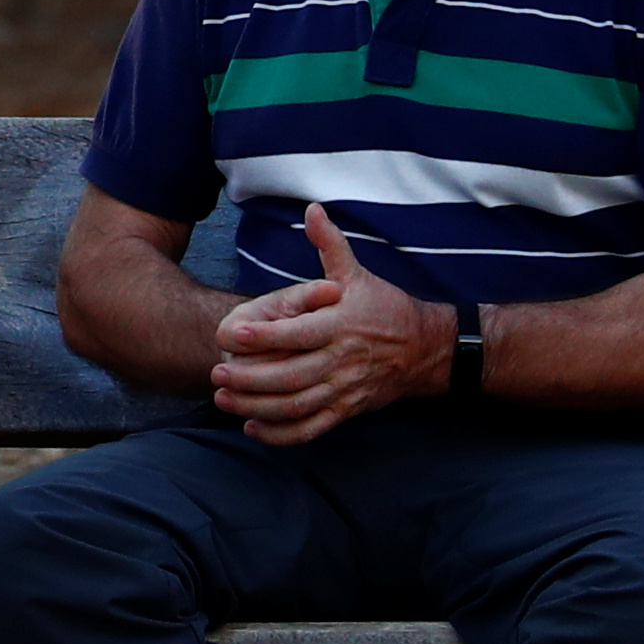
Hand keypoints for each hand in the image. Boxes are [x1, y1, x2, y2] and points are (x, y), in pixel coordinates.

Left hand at [209, 202, 447, 446]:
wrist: (427, 349)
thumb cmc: (386, 308)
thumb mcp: (358, 274)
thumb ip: (330, 245)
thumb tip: (312, 209)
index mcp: (340, 326)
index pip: (298, 333)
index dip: (265, 335)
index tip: (233, 333)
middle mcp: (341, 361)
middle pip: (291, 376)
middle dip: (251, 378)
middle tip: (216, 373)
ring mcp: (344, 389)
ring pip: (297, 406)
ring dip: (258, 407)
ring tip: (224, 400)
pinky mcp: (347, 410)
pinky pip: (312, 428)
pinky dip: (281, 434)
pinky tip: (253, 428)